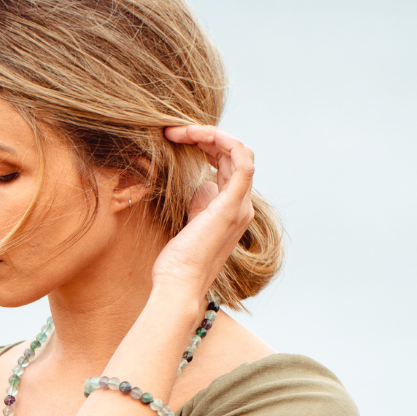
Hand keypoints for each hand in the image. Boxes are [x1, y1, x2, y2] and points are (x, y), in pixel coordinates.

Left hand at [150, 125, 254, 302]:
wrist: (178, 284)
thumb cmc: (178, 261)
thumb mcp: (189, 222)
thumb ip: (200, 203)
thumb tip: (203, 184)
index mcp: (232, 209)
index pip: (229, 164)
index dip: (207, 145)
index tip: (179, 140)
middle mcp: (241, 206)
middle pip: (234, 154)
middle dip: (205, 137)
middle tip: (175, 132)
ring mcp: (240, 206)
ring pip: (239, 152)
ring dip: (210, 134)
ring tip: (181, 132)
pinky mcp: (232, 206)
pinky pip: (242, 160)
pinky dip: (223, 140)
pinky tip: (197, 135)